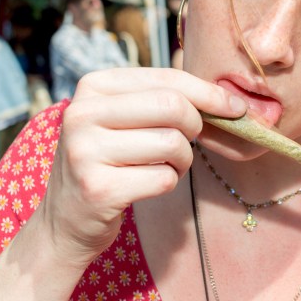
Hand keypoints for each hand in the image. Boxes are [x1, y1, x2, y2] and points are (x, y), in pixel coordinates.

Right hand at [32, 68, 246, 266]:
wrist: (65, 222)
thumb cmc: (108, 163)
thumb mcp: (123, 120)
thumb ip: (164, 101)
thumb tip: (230, 102)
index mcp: (93, 86)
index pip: (166, 78)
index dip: (208, 93)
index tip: (235, 108)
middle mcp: (82, 113)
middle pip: (173, 107)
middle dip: (195, 127)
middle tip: (188, 143)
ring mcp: (85, 151)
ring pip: (172, 144)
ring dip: (181, 161)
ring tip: (161, 167)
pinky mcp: (97, 188)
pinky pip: (163, 179)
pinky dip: (167, 184)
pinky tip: (145, 186)